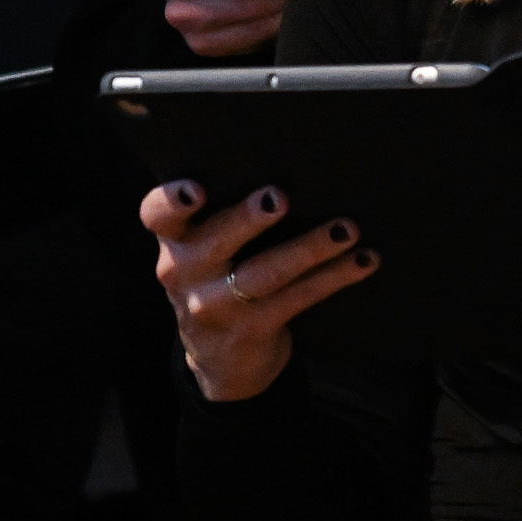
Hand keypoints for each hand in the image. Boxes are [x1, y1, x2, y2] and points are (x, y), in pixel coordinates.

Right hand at [144, 177, 372, 401]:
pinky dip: (334, 276)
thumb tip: (287, 161)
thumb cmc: (218, 278)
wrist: (220, 359)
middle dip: (248, 219)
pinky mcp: (251, 330)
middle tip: (279, 198)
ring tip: (345, 229)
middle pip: (216, 240)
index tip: (196, 190)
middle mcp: (185, 272)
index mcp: (174, 240)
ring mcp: (216, 306)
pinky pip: (297, 298)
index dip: (171, 200)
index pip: (157, 214)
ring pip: (265, 273)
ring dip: (309, 248)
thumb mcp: (202, 249)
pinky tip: (364, 260)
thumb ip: (221, 213)